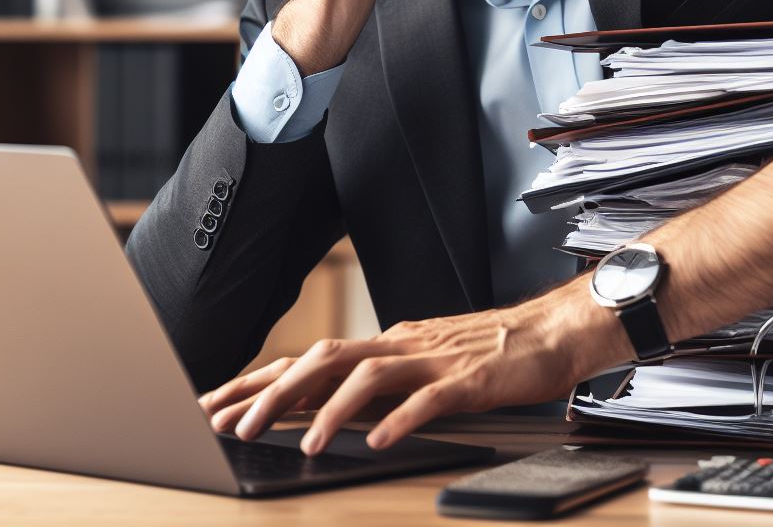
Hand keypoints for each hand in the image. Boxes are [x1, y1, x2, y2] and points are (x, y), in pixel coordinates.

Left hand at [197, 276, 630, 454]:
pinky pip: (428, 398)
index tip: (219, 403)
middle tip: (229, 424)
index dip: (263, 380)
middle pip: (326, 359)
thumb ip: (386, 380)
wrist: (552, 330)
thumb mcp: (428, 363)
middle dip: (273, 392)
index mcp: (391, 343)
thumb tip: (332, 406)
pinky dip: (399, 418)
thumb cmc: (493, 350)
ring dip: (329, 409)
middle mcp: (403, 345)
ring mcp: (435, 359)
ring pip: (368, 374)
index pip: (313, 358)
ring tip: (301, 443)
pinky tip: (377, 442)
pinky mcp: (469, 378)